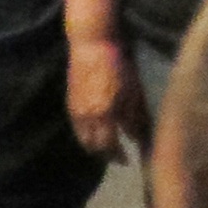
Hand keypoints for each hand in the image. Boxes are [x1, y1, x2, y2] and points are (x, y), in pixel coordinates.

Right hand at [66, 36, 141, 156]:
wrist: (91, 46)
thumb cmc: (118, 65)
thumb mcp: (133, 91)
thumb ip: (134, 116)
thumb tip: (138, 138)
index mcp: (105, 114)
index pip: (110, 145)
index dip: (118, 156)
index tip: (129, 160)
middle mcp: (87, 117)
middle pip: (94, 147)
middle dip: (106, 156)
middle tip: (119, 158)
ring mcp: (75, 111)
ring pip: (83, 140)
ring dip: (94, 149)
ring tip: (107, 150)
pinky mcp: (69, 104)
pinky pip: (77, 129)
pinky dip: (86, 137)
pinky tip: (96, 135)